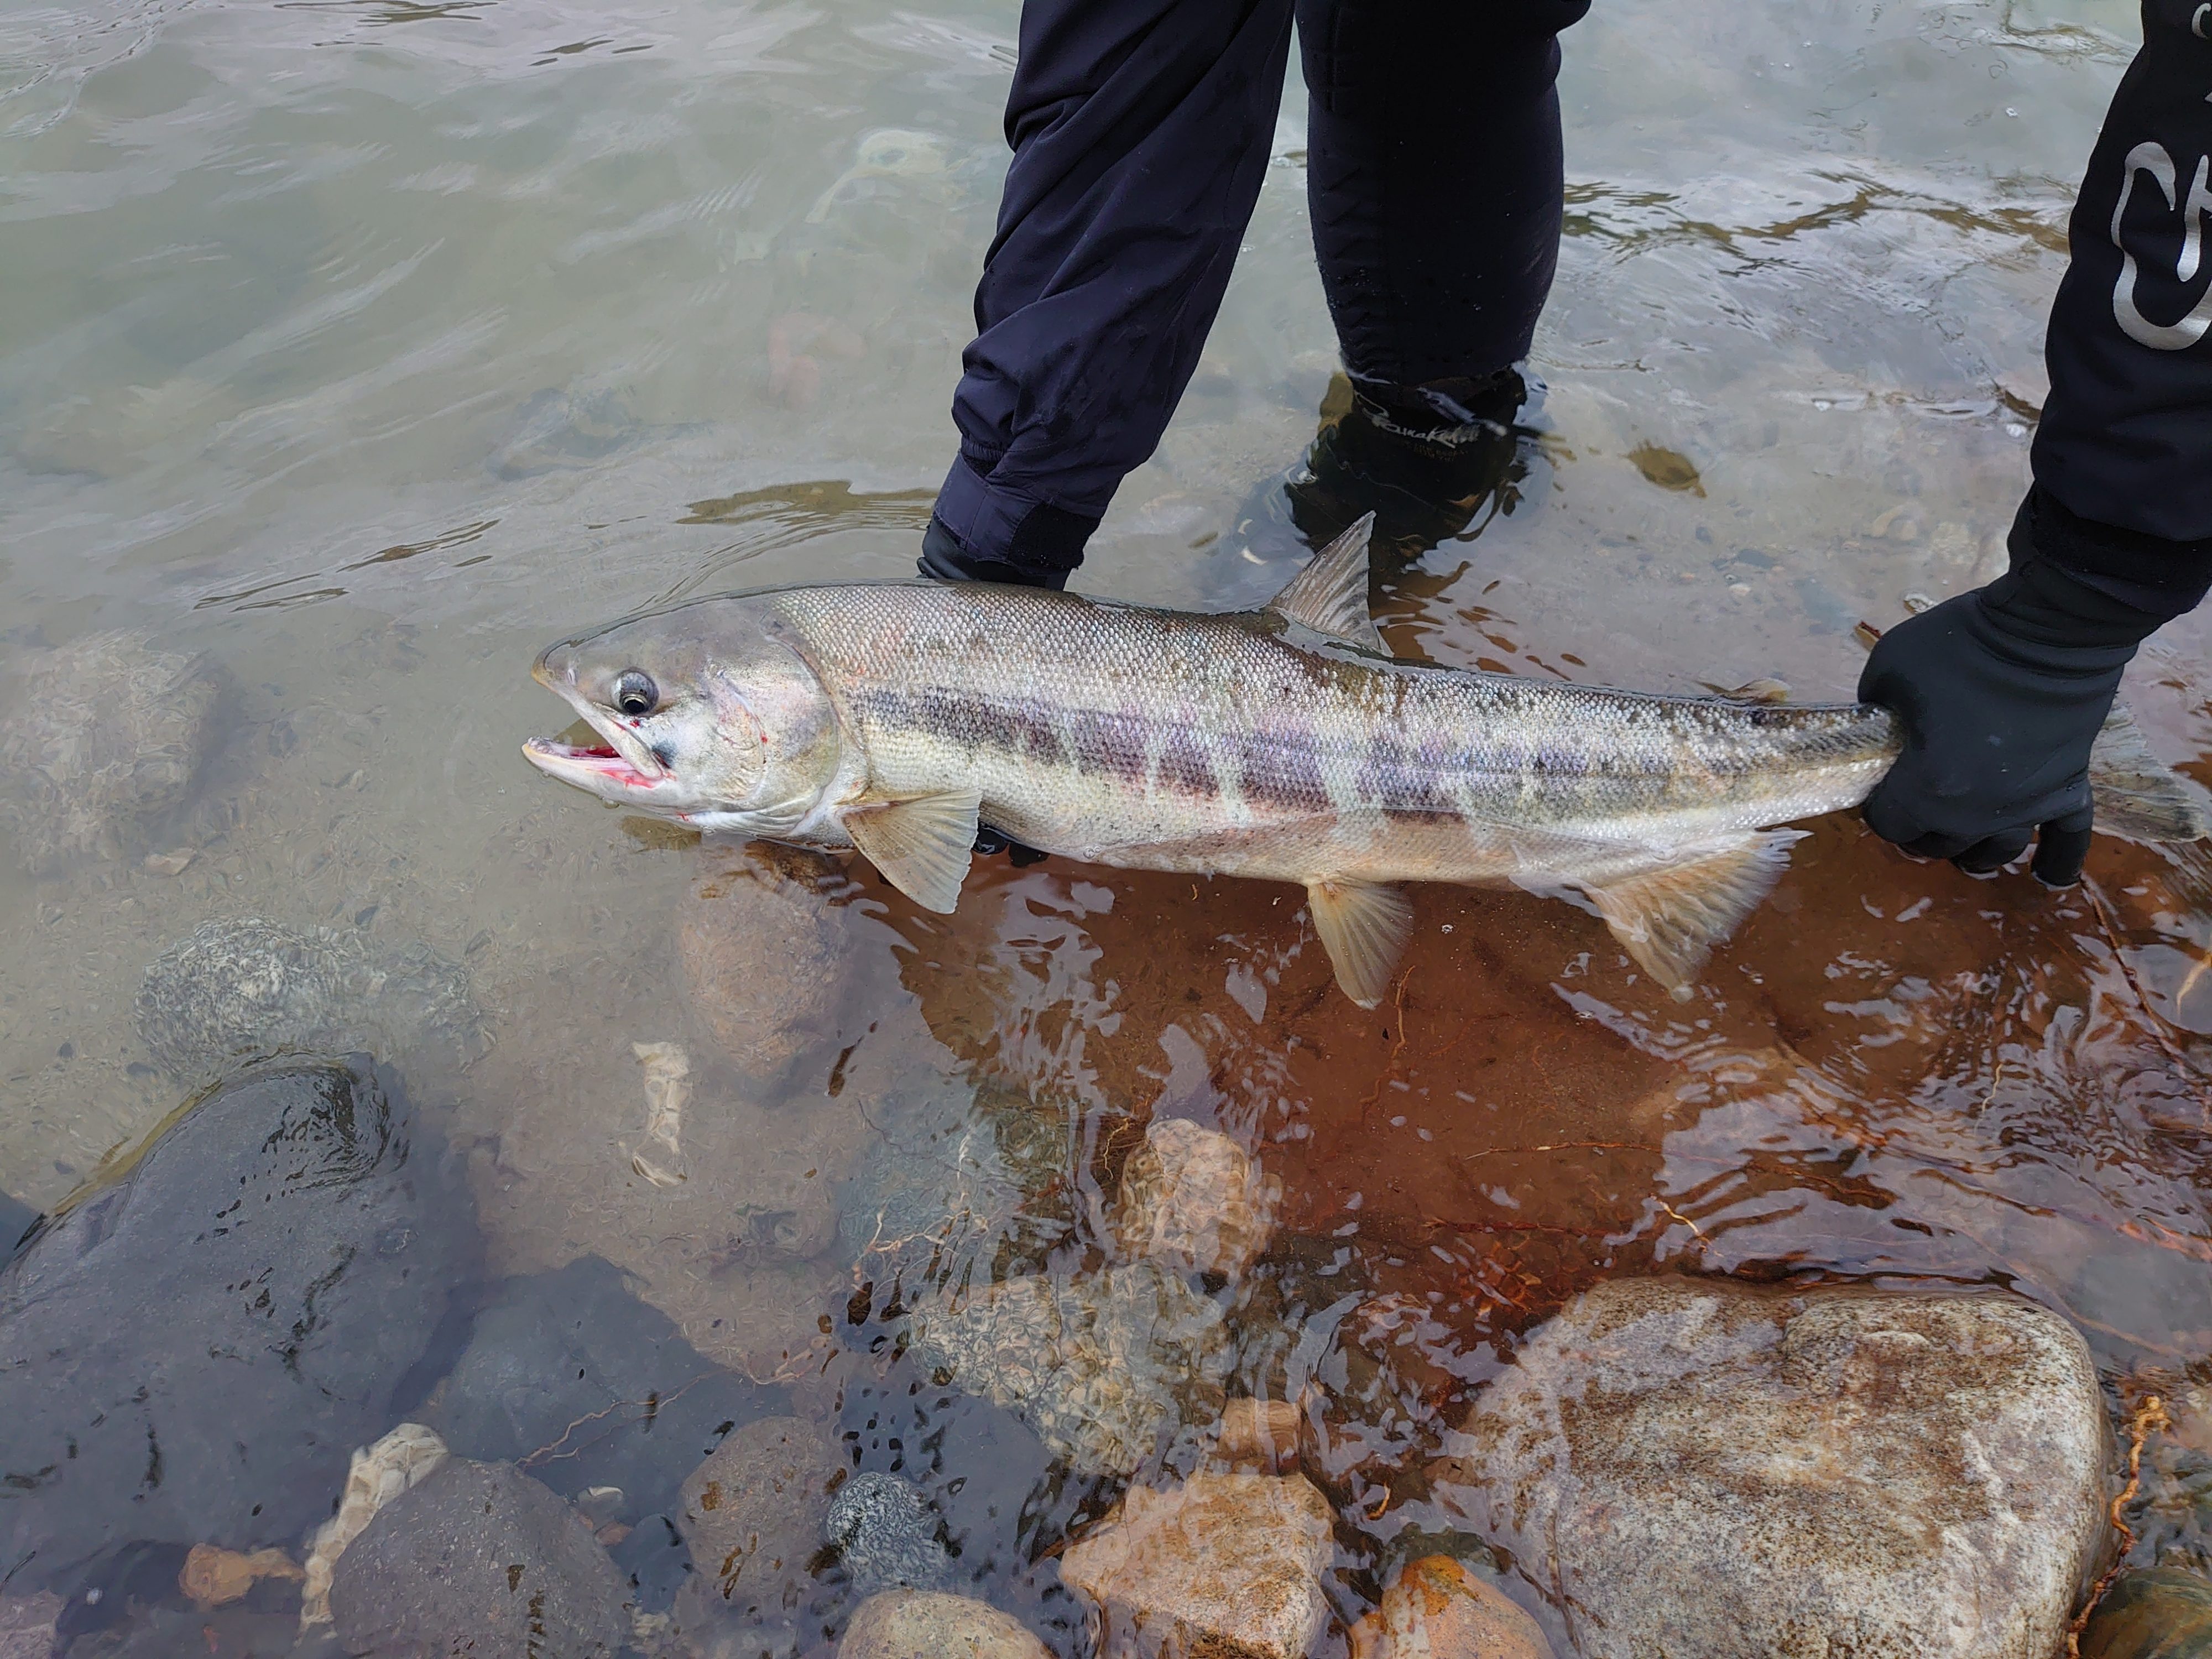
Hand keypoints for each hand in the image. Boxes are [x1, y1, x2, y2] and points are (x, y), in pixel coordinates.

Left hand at [1856, 490, 2172, 885]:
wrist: (2048, 629)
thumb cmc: (1960, 646)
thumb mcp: (1888, 670)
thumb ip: (1875, 711)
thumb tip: (1879, 728)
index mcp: (1930, 788)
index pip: (1889, 824)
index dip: (1876, 808)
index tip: (1878, 787)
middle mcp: (1980, 811)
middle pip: (1939, 843)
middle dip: (1919, 830)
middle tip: (1912, 809)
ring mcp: (2029, 803)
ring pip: (1995, 850)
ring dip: (1972, 852)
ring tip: (1961, 849)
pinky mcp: (2069, 785)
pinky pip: (2070, 837)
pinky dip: (2060, 861)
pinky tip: (2048, 880)